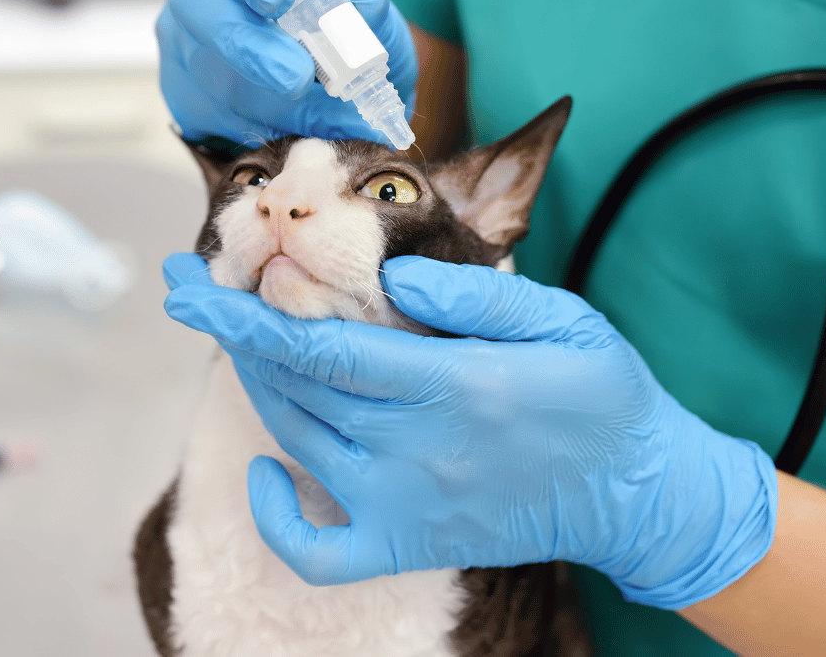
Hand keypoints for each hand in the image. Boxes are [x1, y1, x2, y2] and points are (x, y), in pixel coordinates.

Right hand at [157, 0, 416, 147]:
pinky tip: (301, 133)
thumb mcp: (364, 11)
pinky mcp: (182, 95)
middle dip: (247, 46)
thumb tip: (363, 1)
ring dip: (268, 102)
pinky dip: (261, 132)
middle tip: (295, 78)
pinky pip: (212, 118)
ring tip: (327, 118)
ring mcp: (181, 40)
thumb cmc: (335, 26)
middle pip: (197, 3)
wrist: (320, 78)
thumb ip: (368, 6)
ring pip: (207, 72)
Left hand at [162, 252, 776, 610]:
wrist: (637, 494)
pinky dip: (276, 517)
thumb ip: (476, 292)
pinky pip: (317, 553)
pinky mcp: (410, 545)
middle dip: (232, 333)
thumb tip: (391, 273)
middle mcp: (422, 453)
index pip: (321, 346)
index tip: (187, 283)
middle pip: (296, 388)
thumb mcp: (563, 318)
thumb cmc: (599, 393)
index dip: (243, 314)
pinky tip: (265, 470)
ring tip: (239, 335)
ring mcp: (410, 508)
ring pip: (298, 441)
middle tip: (198, 289)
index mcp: (458, 386)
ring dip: (256, 384)